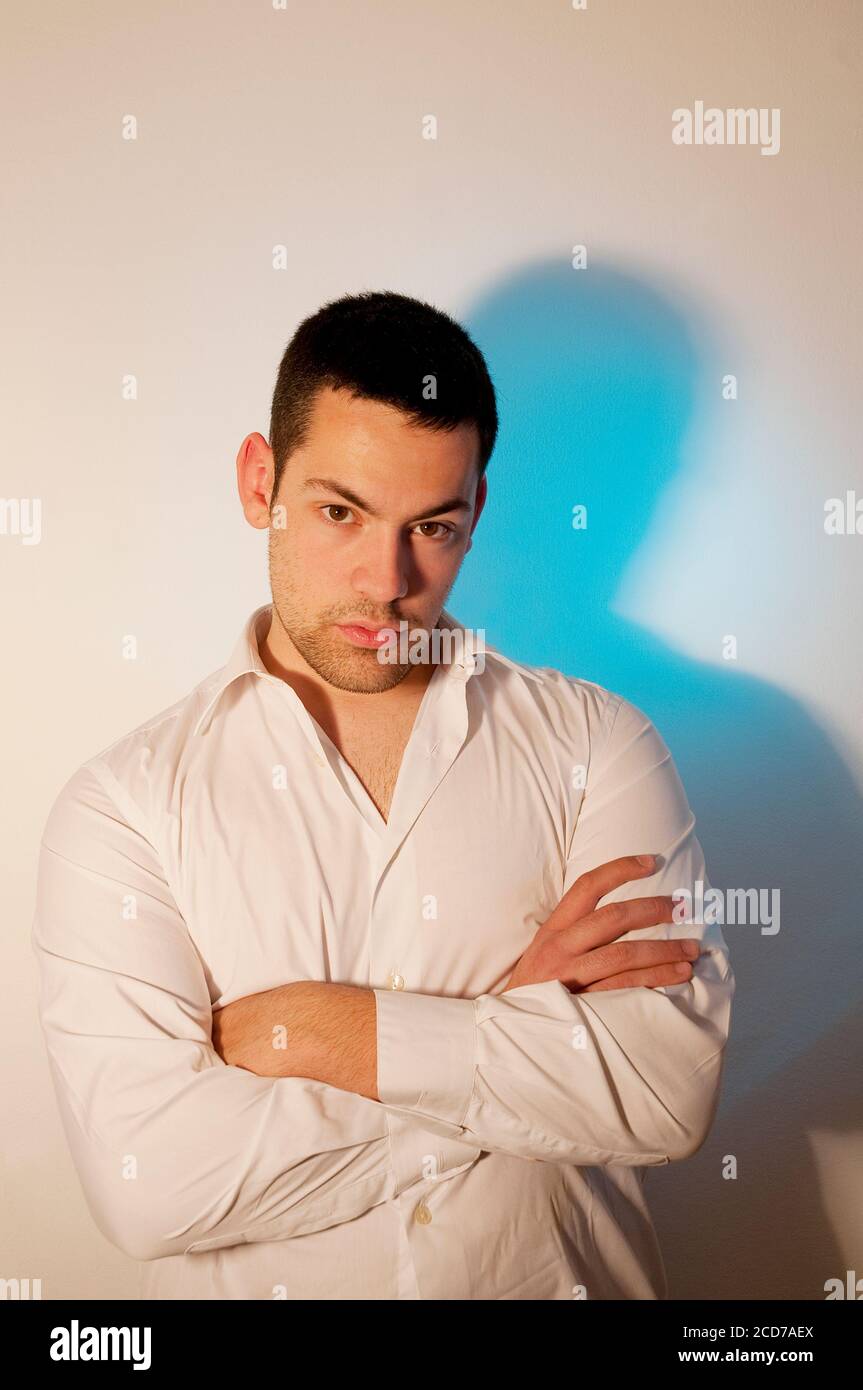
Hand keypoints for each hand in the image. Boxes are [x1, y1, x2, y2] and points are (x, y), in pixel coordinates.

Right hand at [503, 854, 700, 993]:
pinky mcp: (581, 1003)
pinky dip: (656, 979)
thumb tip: (623, 916)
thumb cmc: (534, 988)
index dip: (620, 869)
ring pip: (625, 954)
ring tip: (692, 949)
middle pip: (613, 917)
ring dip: (664, 949)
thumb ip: (575, 934)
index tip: (651, 861)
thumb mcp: (545, 952)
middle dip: (653, 909)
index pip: (587, 886)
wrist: (508, 1028)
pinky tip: (678, 975)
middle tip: (683, 909)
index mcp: (554, 929)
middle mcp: (560, 946)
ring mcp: (570, 975)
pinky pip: (626, 988)